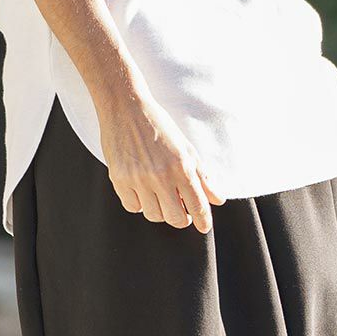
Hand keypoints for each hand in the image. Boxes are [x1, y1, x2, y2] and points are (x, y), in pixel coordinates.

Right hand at [96, 96, 225, 231]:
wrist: (126, 108)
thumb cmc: (159, 126)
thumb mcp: (186, 148)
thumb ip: (203, 176)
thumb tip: (217, 199)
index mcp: (181, 166)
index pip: (198, 205)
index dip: (203, 221)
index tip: (203, 226)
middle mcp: (161, 175)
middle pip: (175, 218)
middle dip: (181, 218)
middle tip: (181, 210)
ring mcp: (138, 179)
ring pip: (153, 215)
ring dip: (160, 210)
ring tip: (159, 195)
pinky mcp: (119, 179)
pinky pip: (132, 207)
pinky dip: (139, 203)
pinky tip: (142, 190)